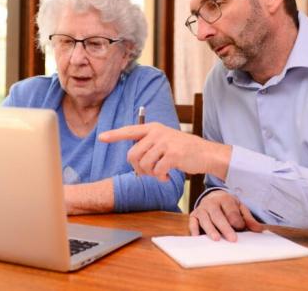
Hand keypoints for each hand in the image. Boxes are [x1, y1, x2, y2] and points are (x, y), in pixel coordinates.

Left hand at [98, 122, 230, 180]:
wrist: (206, 154)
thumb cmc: (184, 150)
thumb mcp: (165, 140)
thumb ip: (149, 144)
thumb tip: (132, 158)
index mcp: (154, 128)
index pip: (130, 130)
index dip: (114, 135)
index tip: (101, 137)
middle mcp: (158, 133)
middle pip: (133, 154)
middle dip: (138, 168)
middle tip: (149, 172)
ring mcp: (165, 143)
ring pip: (144, 165)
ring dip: (151, 174)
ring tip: (161, 173)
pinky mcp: (173, 155)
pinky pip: (156, 171)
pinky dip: (160, 178)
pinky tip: (168, 176)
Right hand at [189, 190, 262, 241]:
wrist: (213, 196)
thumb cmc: (228, 205)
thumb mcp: (240, 208)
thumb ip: (248, 219)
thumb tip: (258, 229)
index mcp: (225, 199)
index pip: (230, 210)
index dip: (236, 219)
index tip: (241, 227)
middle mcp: (212, 203)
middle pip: (217, 215)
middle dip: (225, 227)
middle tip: (232, 238)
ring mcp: (202, 209)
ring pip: (205, 219)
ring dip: (210, 229)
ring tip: (217, 239)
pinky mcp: (194, 215)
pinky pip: (192, 222)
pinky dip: (194, 229)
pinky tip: (198, 237)